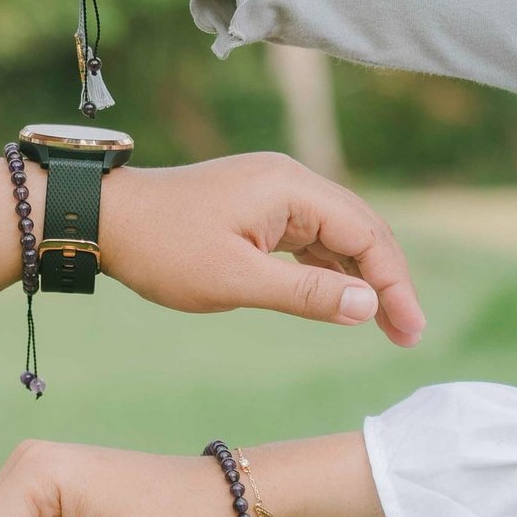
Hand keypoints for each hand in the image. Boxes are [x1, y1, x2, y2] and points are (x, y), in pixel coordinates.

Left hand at [105, 154, 424, 346]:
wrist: (106, 220)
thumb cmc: (164, 248)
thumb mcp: (237, 281)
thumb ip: (307, 295)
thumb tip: (369, 306)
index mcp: (290, 187)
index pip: (366, 233)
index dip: (394, 283)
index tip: (410, 331)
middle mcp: (289, 180)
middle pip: (360, 229)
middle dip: (387, 281)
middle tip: (408, 335)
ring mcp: (273, 192)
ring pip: (337, 234)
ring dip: (361, 278)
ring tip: (386, 327)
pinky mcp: (258, 207)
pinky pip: (310, 237)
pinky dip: (329, 270)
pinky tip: (342, 303)